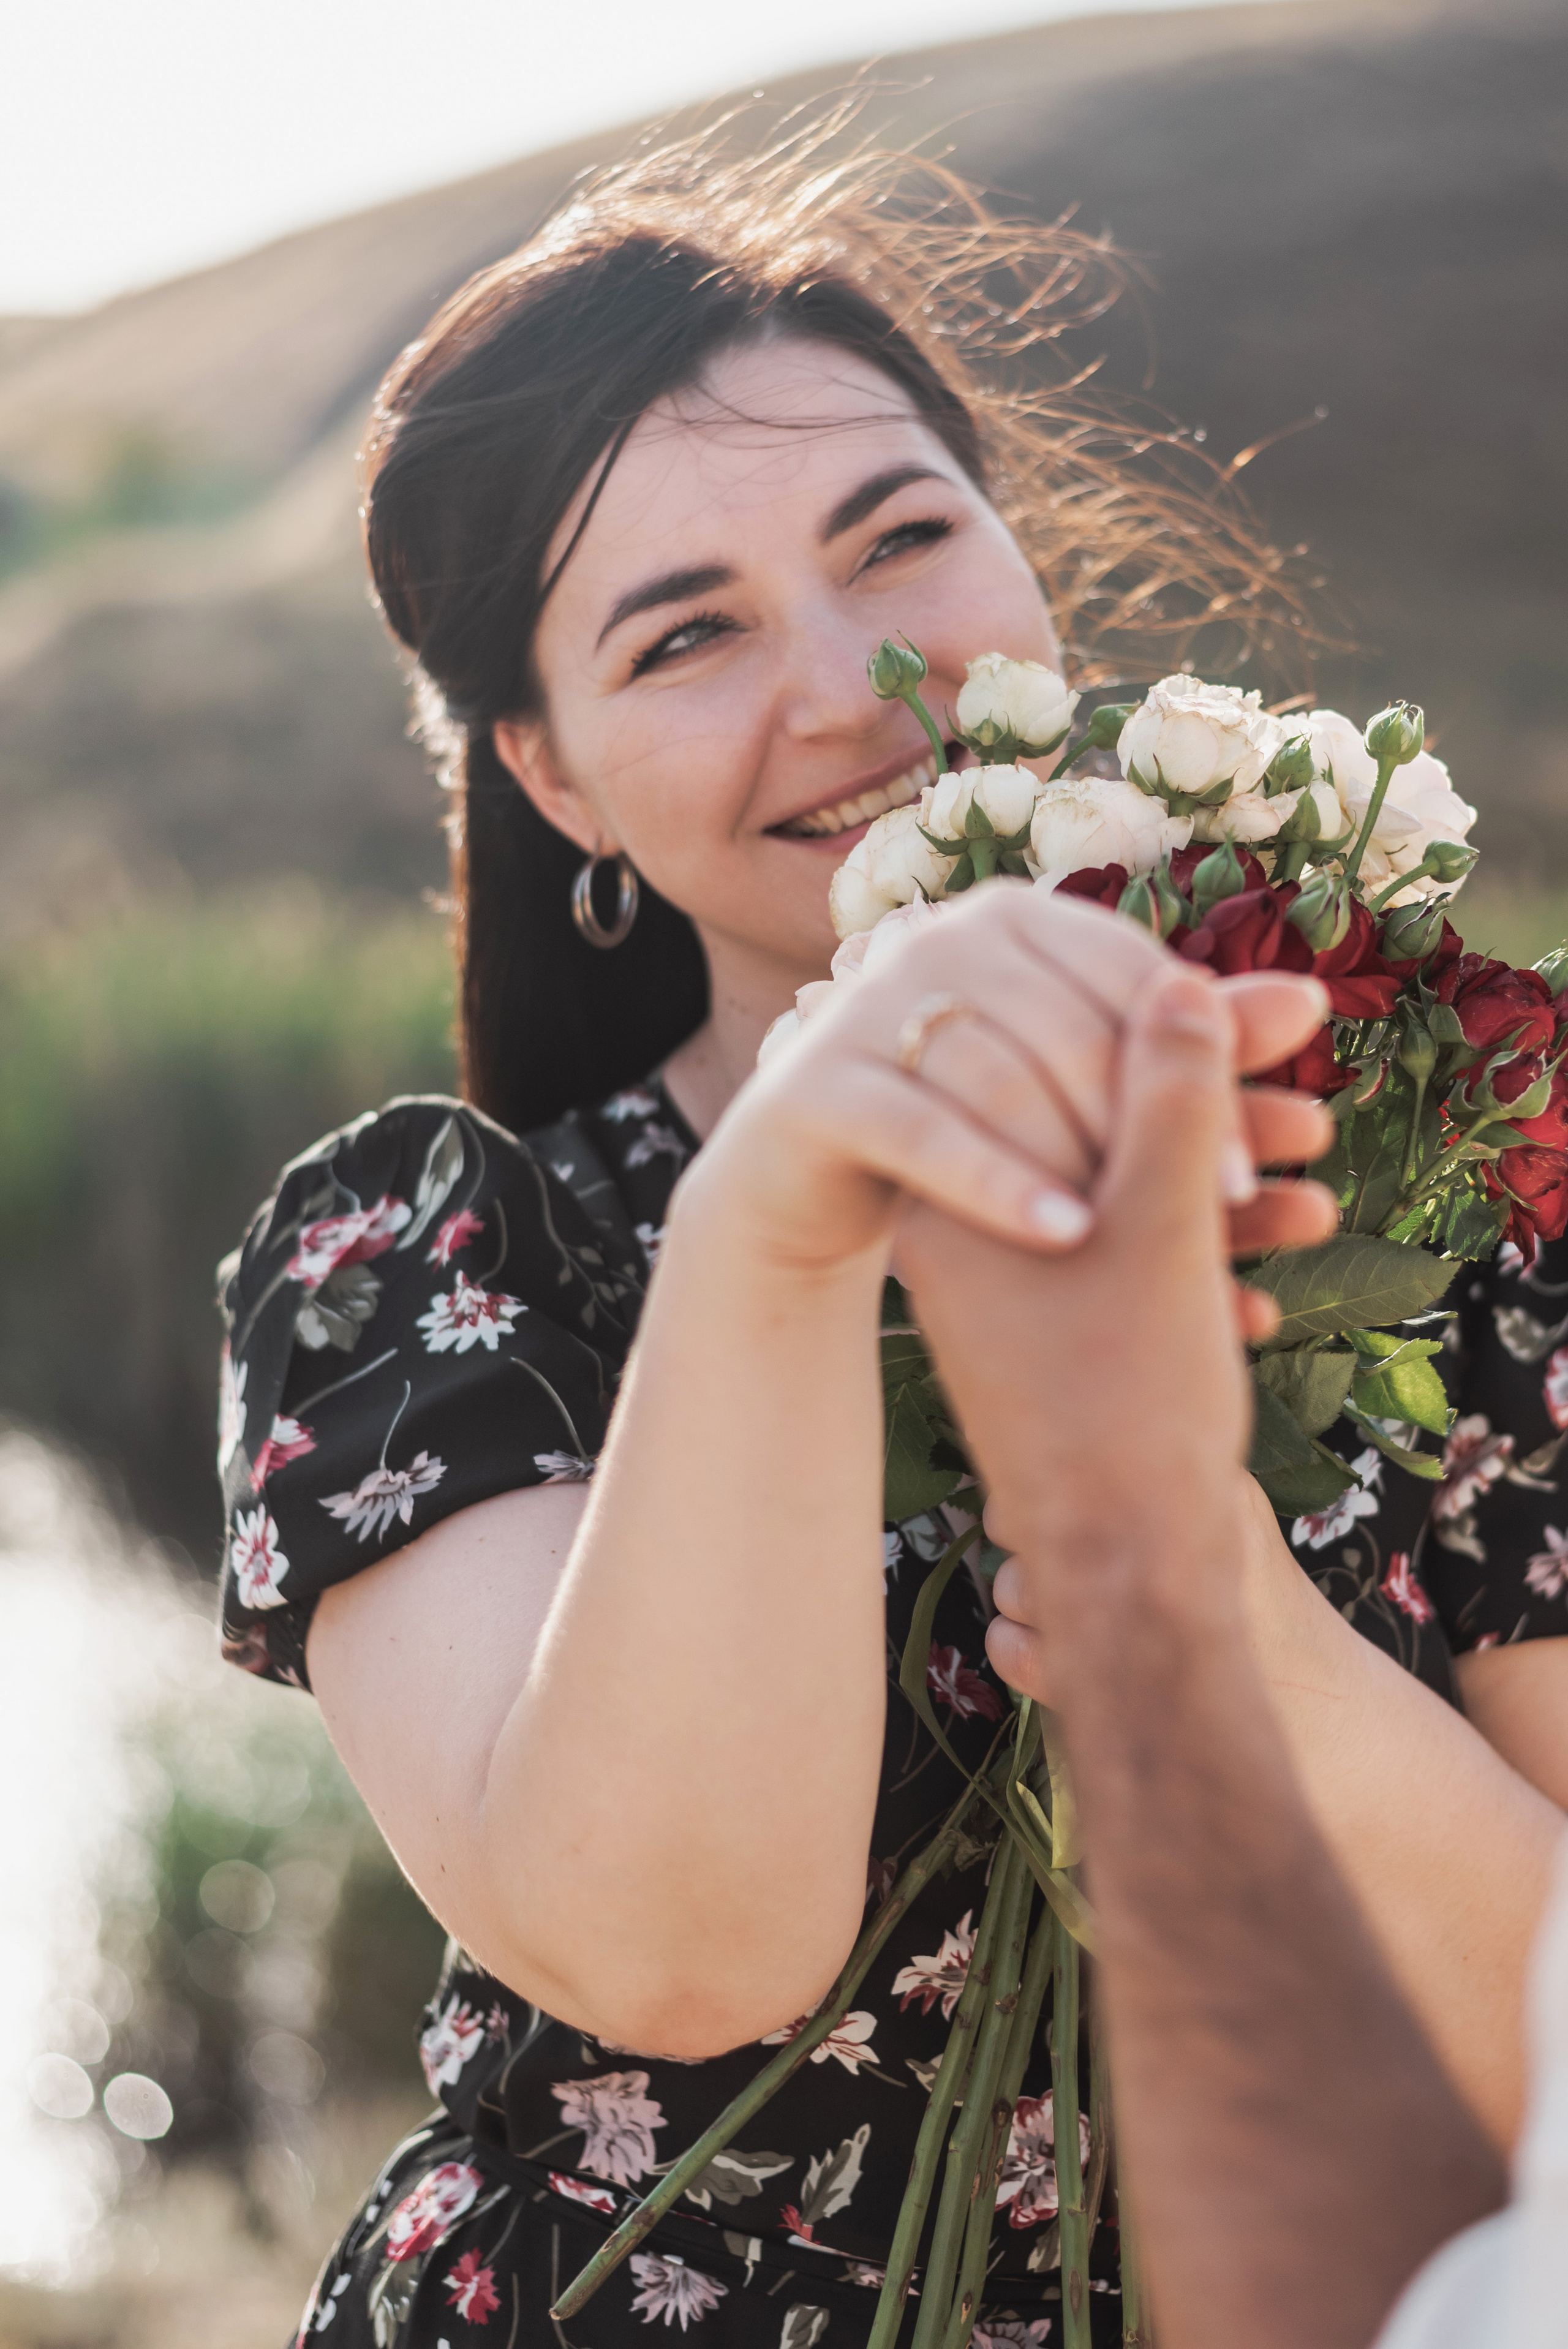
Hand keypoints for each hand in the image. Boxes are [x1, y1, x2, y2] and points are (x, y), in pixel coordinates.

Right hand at [681, 881, 1332, 1284]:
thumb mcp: (1083, 1093)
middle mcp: (939, 938)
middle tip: (1234, 1204)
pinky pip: (922, 1131)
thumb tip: (1311, 1004)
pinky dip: (998, 1184)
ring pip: (1002, 1075)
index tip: (1284, 1147)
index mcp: (1017, 918)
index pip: (1136, 973)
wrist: (819, 1176)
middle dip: (1161, 1118)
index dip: (1215, 1057)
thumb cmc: (978, 1125)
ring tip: (1153, 1226)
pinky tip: (1065, 1233)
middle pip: (1075, 1024)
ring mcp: (867, 1005)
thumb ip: (1181, 1053)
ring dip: (1083, 1152)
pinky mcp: (816, 1085)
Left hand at [896, 960, 1334, 1688]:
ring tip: (1316, 1155)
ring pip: (1114, 1186)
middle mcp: (962, 1230)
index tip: (1239, 1010)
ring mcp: (1008, 1284)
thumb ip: (1170, 1096)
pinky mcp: (1057, 1327)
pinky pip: (1124, 1250)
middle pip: (1082, 1114)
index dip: (1149, 1022)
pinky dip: (1200, 1241)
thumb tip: (1179, 982)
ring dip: (1218, 1169)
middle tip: (1292, 1066)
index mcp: (950, 1192)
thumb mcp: (1165, 1224)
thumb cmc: (1131, 1399)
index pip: (1036, 1055)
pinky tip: (1285, 1237)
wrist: (1128, 1567)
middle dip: (1200, 1096)